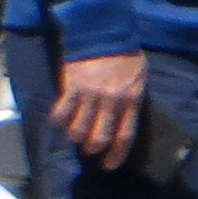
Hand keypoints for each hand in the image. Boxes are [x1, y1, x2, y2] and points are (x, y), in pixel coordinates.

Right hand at [52, 51, 144, 169]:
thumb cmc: (125, 57)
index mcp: (131, 101)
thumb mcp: (139, 80)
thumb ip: (132, 101)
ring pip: (78, 129)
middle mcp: (111, 101)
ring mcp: (90, 94)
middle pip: (100, 137)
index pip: (124, 136)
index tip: (109, 165)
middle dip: (93, 149)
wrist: (104, 33)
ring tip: (75, 134)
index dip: (116, 155)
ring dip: (75, 137)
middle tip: (90, 149)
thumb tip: (125, 121)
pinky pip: (61, 112)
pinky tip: (60, 120)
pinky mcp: (71, 86)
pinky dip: (59, 121)